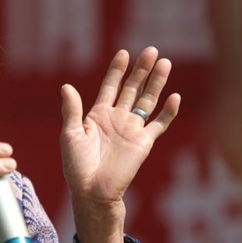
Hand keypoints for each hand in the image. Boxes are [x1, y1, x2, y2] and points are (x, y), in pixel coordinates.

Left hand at [60, 47, 179, 242]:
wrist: (92, 191)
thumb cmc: (77, 166)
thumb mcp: (70, 135)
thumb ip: (72, 110)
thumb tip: (66, 86)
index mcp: (98, 115)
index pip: (111, 86)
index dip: (117, 70)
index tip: (124, 52)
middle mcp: (117, 118)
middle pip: (132, 88)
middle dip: (142, 70)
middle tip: (152, 51)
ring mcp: (132, 129)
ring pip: (148, 101)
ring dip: (157, 83)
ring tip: (165, 63)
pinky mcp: (144, 143)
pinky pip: (159, 124)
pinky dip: (168, 112)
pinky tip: (175, 96)